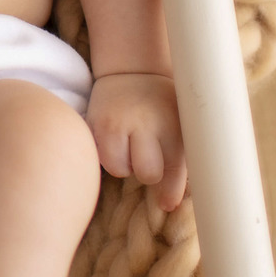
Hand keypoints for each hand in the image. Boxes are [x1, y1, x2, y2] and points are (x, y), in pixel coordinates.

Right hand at [85, 72, 187, 211]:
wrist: (132, 71)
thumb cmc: (163, 106)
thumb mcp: (181, 123)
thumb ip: (181, 158)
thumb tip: (169, 205)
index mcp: (172, 125)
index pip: (174, 171)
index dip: (171, 193)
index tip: (167, 204)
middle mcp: (144, 123)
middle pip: (147, 174)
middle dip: (148, 173)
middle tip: (148, 158)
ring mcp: (116, 123)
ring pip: (119, 169)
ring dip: (125, 166)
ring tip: (129, 149)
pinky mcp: (94, 123)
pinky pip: (99, 157)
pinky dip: (107, 156)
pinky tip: (114, 143)